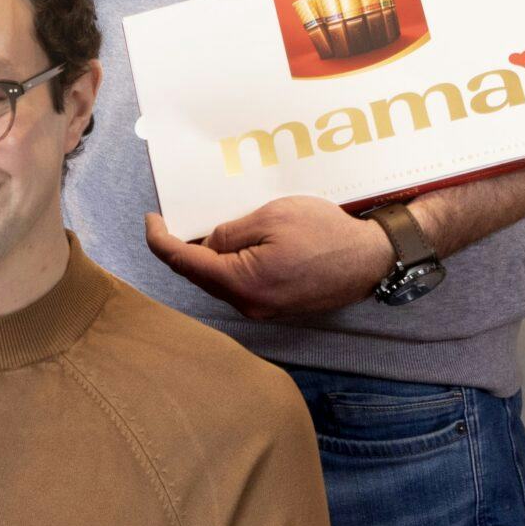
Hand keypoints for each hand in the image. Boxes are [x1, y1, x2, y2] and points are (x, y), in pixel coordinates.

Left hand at [145, 197, 393, 320]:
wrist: (372, 257)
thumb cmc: (326, 232)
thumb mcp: (271, 217)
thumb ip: (229, 232)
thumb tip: (205, 243)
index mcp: (243, 282)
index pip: (184, 263)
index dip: (160, 240)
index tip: (152, 219)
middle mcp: (250, 303)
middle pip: (199, 276)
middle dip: (181, 248)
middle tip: (174, 219)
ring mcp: (264, 308)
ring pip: (219, 281)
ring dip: (207, 258)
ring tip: (203, 227)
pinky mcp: (276, 305)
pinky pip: (240, 285)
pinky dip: (228, 265)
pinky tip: (231, 244)